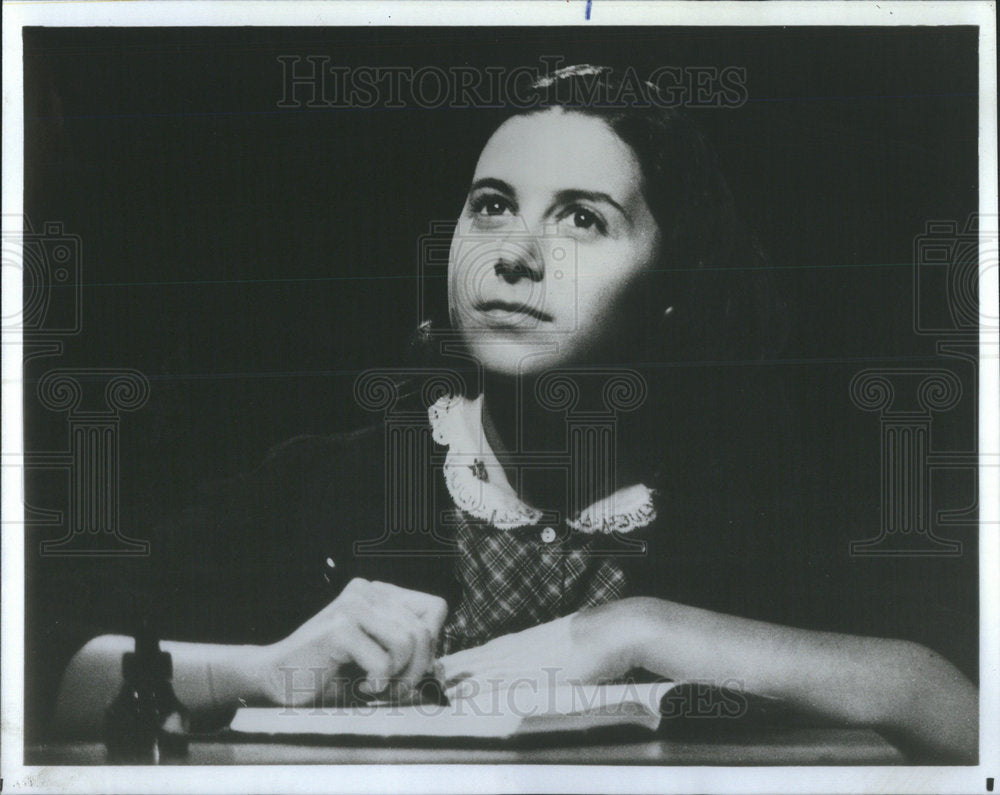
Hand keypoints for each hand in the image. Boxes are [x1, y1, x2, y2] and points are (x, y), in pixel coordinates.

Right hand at [249, 578, 447, 706]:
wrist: (276, 680)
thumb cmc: (329, 675)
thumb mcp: (377, 660)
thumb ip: (409, 657)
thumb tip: (444, 672)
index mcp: (379, 593)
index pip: (435, 609)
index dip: (432, 644)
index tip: (409, 669)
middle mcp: (367, 591)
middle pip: (424, 630)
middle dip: (417, 670)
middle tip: (394, 690)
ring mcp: (352, 605)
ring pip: (408, 643)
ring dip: (398, 678)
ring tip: (376, 687)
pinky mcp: (339, 626)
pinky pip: (384, 661)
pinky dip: (377, 684)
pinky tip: (359, 687)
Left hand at [438, 599, 648, 697]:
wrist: (607, 633)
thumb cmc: (589, 638)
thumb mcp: (560, 643)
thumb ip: (543, 652)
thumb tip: (537, 663)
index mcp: (522, 640)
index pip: (484, 649)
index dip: (463, 658)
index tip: (444, 666)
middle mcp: (518, 648)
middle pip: (477, 657)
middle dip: (453, 667)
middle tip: (429, 675)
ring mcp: (524, 660)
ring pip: (482, 670)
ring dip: (459, 679)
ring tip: (437, 687)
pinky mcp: (532, 673)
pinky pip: (498, 684)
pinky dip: (477, 690)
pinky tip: (463, 696)